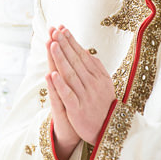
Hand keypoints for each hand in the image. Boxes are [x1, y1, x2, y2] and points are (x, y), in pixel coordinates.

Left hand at [47, 25, 115, 144]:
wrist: (108, 130)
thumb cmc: (103, 104)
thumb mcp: (105, 83)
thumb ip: (96, 67)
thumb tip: (86, 50)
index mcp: (98, 76)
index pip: (82, 55)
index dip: (71, 41)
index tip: (62, 28)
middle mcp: (92, 84)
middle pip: (75, 61)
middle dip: (64, 45)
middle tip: (54, 30)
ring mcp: (84, 96)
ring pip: (70, 74)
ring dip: (60, 59)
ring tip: (52, 44)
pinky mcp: (77, 110)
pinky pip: (68, 95)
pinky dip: (60, 84)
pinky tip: (52, 74)